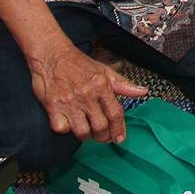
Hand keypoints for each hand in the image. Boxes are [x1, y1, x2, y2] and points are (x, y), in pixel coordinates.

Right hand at [29, 42, 147, 143]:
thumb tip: (142, 92)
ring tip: (88, 131)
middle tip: (103, 137)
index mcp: (102, 86)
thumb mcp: (105, 71)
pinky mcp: (53, 107)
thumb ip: (123, 85)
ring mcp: (69, 102)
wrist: (52, 55)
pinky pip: (62, 128)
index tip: (119, 138)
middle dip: (104, 136)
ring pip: (82, 131)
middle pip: (100, 126)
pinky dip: (66, 130)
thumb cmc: (78, 63)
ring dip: (86, 136)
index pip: (115, 113)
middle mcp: (87, 95)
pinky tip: (69, 124)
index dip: (119, 129)